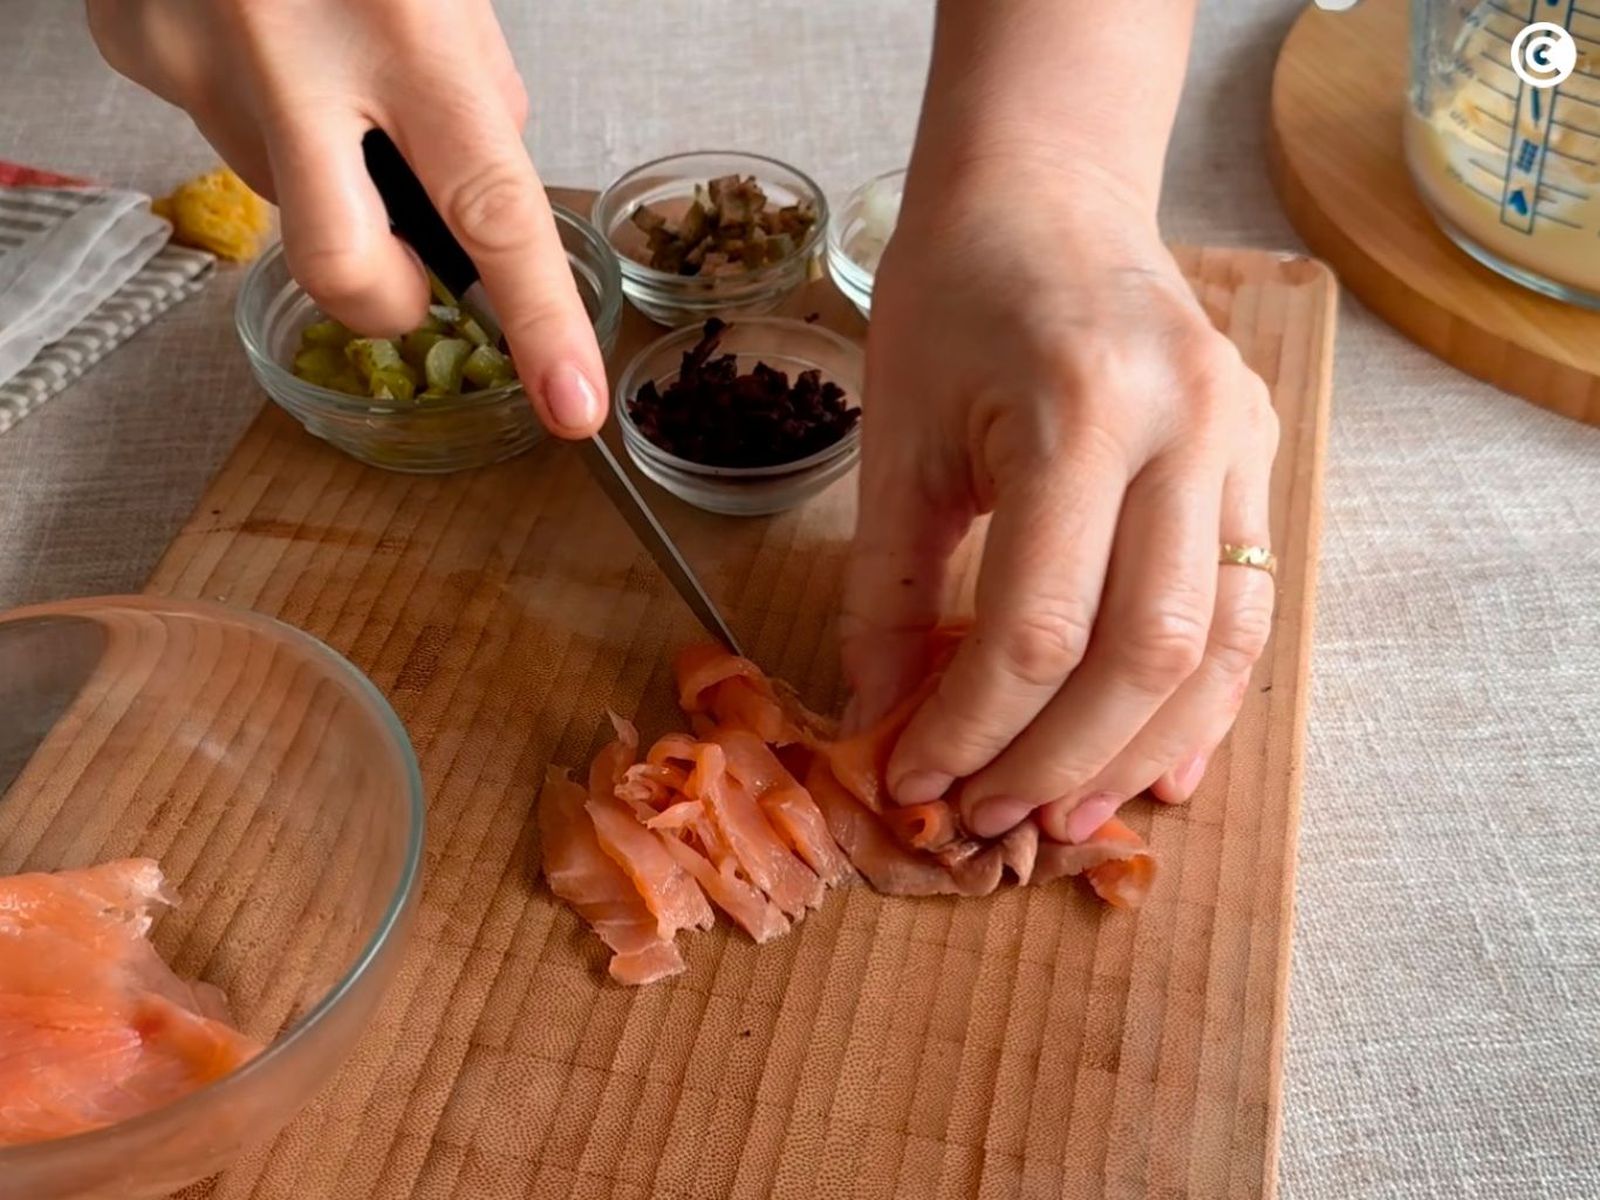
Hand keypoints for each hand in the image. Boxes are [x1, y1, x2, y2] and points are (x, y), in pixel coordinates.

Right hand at [87, 0, 606, 436]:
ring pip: (280, 191)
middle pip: (349, 274)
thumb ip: (467, 86)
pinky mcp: (135, 55)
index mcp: (409, 28)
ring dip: (321, 163)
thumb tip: (472, 193)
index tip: (573, 406)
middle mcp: (292, 55)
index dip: (539, 325)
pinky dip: (255, 105)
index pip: (493, 213)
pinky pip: (216, 129)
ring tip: (321, 56)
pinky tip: (254, 30)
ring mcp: (196, 63)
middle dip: (394, 302)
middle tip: (415, 268)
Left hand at [842, 159, 1278, 841]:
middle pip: (1145, 651)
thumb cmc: (952, 298)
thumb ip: (891, 591)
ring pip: (1221, 645)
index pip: (1037, 625)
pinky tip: (1158, 765)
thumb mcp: (897, 440)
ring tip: (1067, 817)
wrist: (1046, 194)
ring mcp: (1242, 439)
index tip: (918, 780)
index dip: (973, 727)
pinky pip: (1252, 606)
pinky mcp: (1263, 453)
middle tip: (991, 819)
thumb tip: (884, 724)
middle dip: (1059, 760)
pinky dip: (1203, 701)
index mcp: (1080, 407)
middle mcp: (1186, 426)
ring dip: (1141, 750)